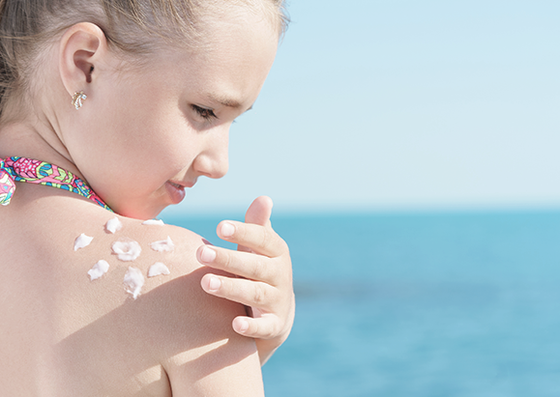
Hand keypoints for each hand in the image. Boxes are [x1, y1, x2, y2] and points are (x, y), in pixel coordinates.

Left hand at [197, 196, 294, 364]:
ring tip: (205, 283)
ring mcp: (278, 301)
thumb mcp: (260, 249)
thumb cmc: (259, 270)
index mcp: (277, 253)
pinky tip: (235, 323)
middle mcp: (280, 275)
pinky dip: (251, 326)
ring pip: (256, 294)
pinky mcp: (274, 325)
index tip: (220, 226)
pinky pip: (264, 326)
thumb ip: (258, 225)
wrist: (278, 313)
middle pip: (255, 266)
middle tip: (201, 253)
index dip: (244, 232)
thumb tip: (264, 198)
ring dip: (231, 288)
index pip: (262, 240)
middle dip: (229, 259)